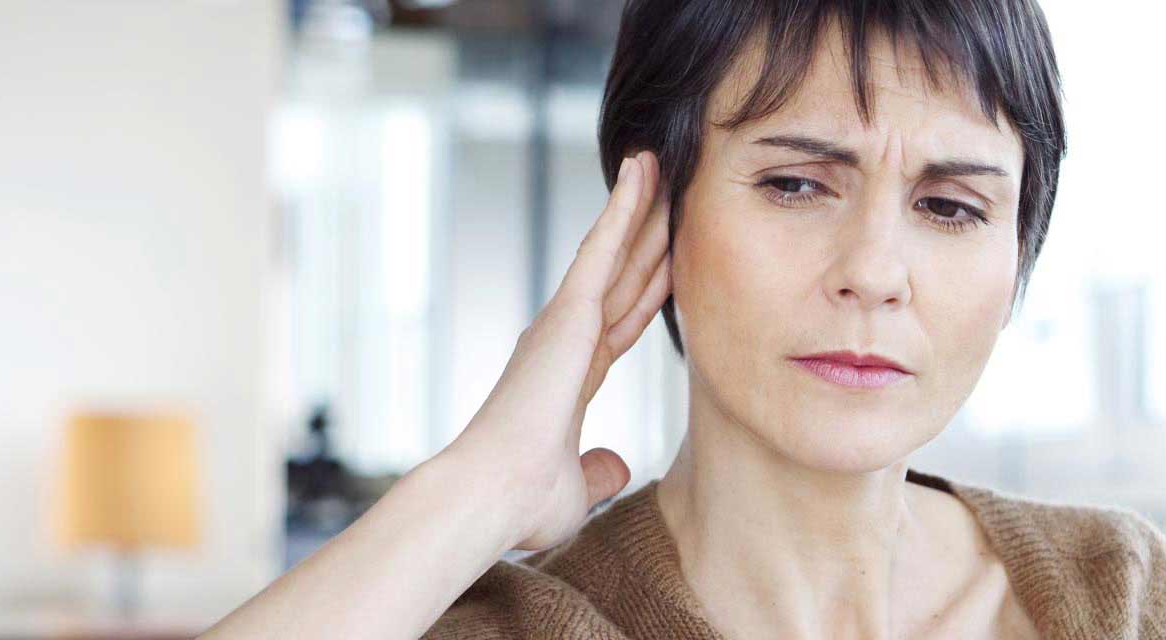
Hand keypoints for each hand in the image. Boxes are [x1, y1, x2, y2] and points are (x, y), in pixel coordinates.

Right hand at [442, 150, 671, 550]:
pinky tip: (640, 173)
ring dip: (639, 205)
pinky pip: (602, 248)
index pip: (621, 321)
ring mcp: (564, 322)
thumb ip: (599, 469)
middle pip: (623, 276)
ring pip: (614, 250)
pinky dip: (622, 208)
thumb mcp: (576, 488)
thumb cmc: (522, 502)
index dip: (646, 286)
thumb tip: (618, 466)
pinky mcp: (566, 312)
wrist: (492, 494)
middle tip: (673, 190)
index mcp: (569, 376)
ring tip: (660, 163)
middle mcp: (564, 341)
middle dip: (648, 235)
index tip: (668, 258)